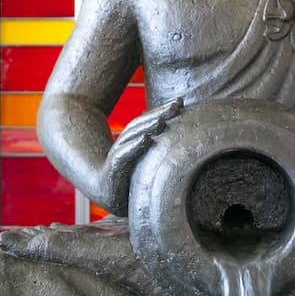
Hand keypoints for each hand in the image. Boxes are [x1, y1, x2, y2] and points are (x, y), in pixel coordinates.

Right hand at [98, 98, 182, 214]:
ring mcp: (116, 156)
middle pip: (141, 125)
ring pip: (132, 137)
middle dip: (159, 114)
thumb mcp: (148, 164)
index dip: (162, 111)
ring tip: (162, 119)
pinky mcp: (111, 171)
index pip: (148, 122)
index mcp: (134, 141)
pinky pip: (123, 156)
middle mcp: (125, 144)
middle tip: (176, 104)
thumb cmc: (131, 178)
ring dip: (148, 127)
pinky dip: (134, 146)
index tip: (180, 102)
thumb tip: (192, 145)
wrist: (102, 194)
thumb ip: (163, 151)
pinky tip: (146, 139)